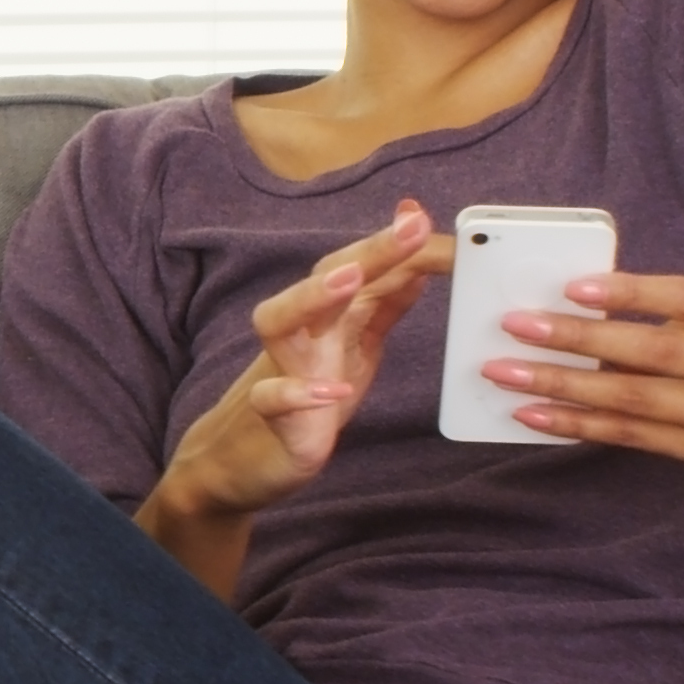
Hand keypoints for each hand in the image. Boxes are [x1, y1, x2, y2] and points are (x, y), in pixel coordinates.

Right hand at [144, 200, 452, 559]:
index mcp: (330, 315)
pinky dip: (298, 393)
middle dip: (370, 250)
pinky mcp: (272, 418)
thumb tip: (417, 253)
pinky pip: (272, 399)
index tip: (441, 223)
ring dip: (312, 297)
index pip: (365, 267)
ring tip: (351, 280)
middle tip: (413, 225)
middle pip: (326, 278)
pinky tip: (334, 393)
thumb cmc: (307, 396)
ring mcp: (282, 371)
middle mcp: (303, 333)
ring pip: (279, 322)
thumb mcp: (358, 343)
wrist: (242, 460)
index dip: (404, 246)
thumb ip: (386, 299)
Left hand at [487, 269, 683, 467]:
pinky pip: (634, 438)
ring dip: (565, 388)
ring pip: (637, 404)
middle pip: (656, 356)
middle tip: (517, 327)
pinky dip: (581, 424)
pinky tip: (537, 413)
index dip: (634, 294)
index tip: (575, 286)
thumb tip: (592, 297)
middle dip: (578, 341)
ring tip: (508, 374)